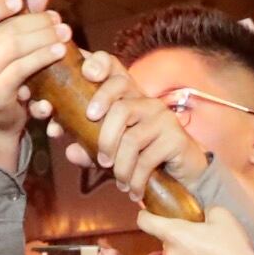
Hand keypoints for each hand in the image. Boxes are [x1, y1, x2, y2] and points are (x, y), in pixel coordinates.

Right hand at [0, 0, 71, 155]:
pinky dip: (44, 57)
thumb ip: (25, 13)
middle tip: (59, 20)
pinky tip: (60, 52)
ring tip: (66, 33)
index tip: (20, 2)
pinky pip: (23, 67)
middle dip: (37, 23)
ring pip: (16, 47)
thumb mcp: (8, 44)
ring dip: (45, 38)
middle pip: (6, 30)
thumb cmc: (4, 76)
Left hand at [73, 49, 206, 195]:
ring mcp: (163, 117)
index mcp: (128, 96)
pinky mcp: (176, 137)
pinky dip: (136, 179)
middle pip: (120, 107)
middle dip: (105, 138)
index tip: (86, 73)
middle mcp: (146, 100)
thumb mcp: (112, 152)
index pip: (114, 67)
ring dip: (121, 166)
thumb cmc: (143, 157)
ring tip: (119, 182)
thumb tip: (70, 152)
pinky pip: (147, 158)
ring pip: (131, 138)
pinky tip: (133, 190)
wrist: (183, 173)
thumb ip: (89, 150)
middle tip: (101, 160)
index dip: (98, 64)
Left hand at [135, 205, 253, 254]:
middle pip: (165, 239)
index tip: (151, 211)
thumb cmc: (232, 245)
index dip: (145, 214)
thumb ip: (206, 210)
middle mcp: (170, 254)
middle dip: (178, 235)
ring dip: (186, 252)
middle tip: (198, 233)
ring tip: (208, 252)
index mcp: (174, 234)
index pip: (144, 221)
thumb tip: (203, 215)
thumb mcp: (222, 215)